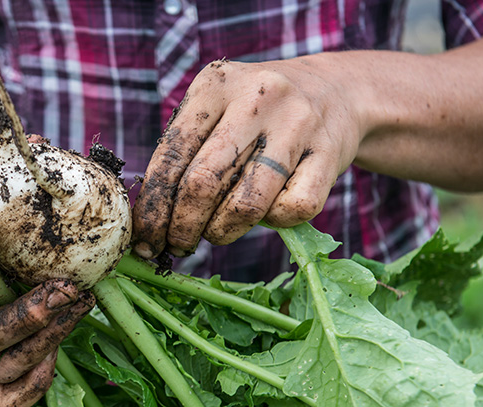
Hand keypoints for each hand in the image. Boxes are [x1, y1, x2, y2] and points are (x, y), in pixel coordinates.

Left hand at [133, 58, 361, 256]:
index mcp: (216, 84)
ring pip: (246, 204)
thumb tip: (149, 218)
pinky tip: (265, 214)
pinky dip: (272, 224)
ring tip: (214, 234)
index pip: (171, 156)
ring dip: (221, 233)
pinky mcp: (329, 153)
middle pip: (203, 183)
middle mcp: (257, 98)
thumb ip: (184, 149)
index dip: (153, 207)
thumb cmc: (257, 112)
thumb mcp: (218, 107)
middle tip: (176, 245)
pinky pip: (291, 210)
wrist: (338, 90)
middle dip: (182, 226)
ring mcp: (297, 124)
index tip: (144, 238)